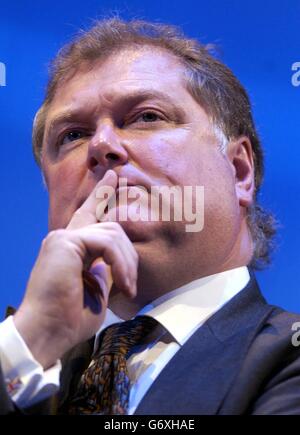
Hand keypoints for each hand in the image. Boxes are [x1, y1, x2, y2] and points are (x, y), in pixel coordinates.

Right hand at [14, 170, 137, 368]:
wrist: (48, 333)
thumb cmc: (70, 320)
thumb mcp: (98, 291)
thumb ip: (107, 271)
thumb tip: (119, 263)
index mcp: (72, 248)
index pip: (88, 214)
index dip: (102, 193)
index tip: (113, 176)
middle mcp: (65, 237)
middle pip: (109, 224)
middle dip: (128, 253)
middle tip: (131, 284)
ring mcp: (63, 237)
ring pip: (112, 232)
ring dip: (127, 263)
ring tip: (127, 289)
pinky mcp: (65, 241)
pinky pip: (106, 241)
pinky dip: (120, 262)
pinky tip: (122, 283)